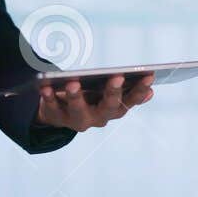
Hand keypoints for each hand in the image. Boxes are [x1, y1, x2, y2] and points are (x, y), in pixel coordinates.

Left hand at [35, 74, 154, 130]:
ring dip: (76, 97)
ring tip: (73, 83)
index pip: (131, 101)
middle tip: (117, 77)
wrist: (60, 113)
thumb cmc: (89, 97)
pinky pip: (53, 109)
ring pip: (78, 111)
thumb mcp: (108, 95)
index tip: (149, 76)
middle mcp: (99, 118)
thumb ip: (126, 93)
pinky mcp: (57, 117)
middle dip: (113, 92)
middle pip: (108, 107)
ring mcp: (78, 120)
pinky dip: (49, 98)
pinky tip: (46, 86)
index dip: (140, 90)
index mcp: (115, 109)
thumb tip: (151, 92)